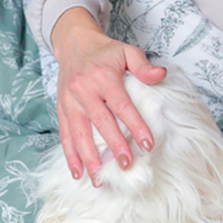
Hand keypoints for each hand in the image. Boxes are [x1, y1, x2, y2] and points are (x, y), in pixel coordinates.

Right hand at [50, 7, 166, 185]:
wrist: (74, 44)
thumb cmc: (105, 52)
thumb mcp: (127, 51)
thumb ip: (143, 65)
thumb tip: (161, 74)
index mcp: (102, 76)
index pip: (122, 105)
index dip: (135, 125)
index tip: (148, 144)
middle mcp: (84, 90)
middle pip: (101, 122)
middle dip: (114, 145)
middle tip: (127, 165)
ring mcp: (70, 101)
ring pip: (80, 133)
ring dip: (89, 158)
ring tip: (100, 178)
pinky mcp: (61, 109)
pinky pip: (65, 135)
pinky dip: (70, 155)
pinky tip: (78, 173)